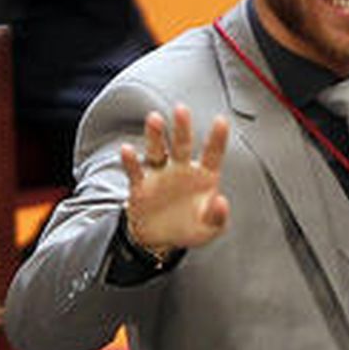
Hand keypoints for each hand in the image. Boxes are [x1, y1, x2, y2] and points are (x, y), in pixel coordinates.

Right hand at [120, 105, 230, 255]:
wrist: (160, 240)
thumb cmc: (190, 229)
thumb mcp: (209, 229)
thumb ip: (218, 217)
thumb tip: (221, 202)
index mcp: (203, 176)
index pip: (212, 154)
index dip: (217, 138)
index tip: (221, 121)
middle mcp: (181, 169)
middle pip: (182, 144)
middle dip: (182, 127)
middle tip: (181, 109)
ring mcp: (160, 175)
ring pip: (157, 150)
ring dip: (156, 136)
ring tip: (155, 119)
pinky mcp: (140, 186)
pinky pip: (135, 171)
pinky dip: (130, 161)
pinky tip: (127, 150)